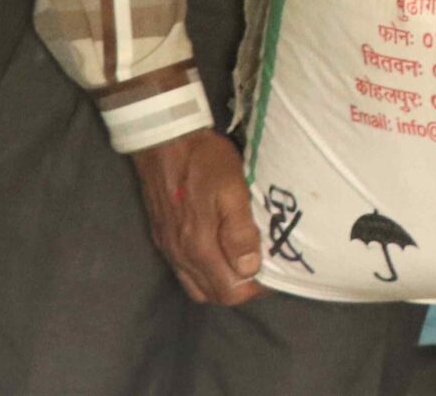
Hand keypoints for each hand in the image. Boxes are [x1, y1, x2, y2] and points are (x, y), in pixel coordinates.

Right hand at [131, 127, 266, 305]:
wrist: (163, 140)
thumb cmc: (204, 161)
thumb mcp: (231, 189)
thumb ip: (239, 231)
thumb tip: (249, 268)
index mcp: (200, 247)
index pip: (230, 292)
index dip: (255, 288)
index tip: (273, 273)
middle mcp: (181, 256)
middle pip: (214, 294)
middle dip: (240, 288)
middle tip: (262, 268)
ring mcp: (169, 249)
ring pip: (197, 287)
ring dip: (221, 283)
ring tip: (242, 264)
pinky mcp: (162, 238)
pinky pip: (184, 272)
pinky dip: (204, 273)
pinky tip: (218, 255)